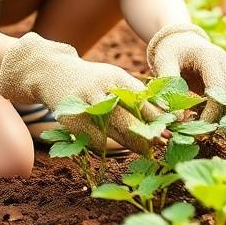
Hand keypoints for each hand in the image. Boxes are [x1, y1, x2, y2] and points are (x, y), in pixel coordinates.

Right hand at [0, 32, 160, 152]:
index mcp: (116, 77)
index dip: (158, 116)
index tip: (173, 129)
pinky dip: (105, 145)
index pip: (142, 99)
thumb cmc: (94, 81)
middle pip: (128, 116)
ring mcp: (84, 104)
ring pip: (112, 129)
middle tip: (165, 145)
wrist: (52, 73)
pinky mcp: (70, 118)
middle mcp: (100, 88)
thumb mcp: (115, 80)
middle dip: (148, 133)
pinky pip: (93, 139)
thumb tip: (168, 115)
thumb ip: (136, 95)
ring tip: (147, 151)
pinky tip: (115, 147)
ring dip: (132, 142)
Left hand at [146, 23, 225, 122]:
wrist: (183, 41)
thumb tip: (176, 116)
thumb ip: (168, 85)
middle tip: (204, 134)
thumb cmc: (171, 52)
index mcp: (210, 57)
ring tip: (215, 132)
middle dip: (221, 118)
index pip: (219, 87)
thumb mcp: (163, 62)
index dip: (212, 111)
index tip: (200, 128)